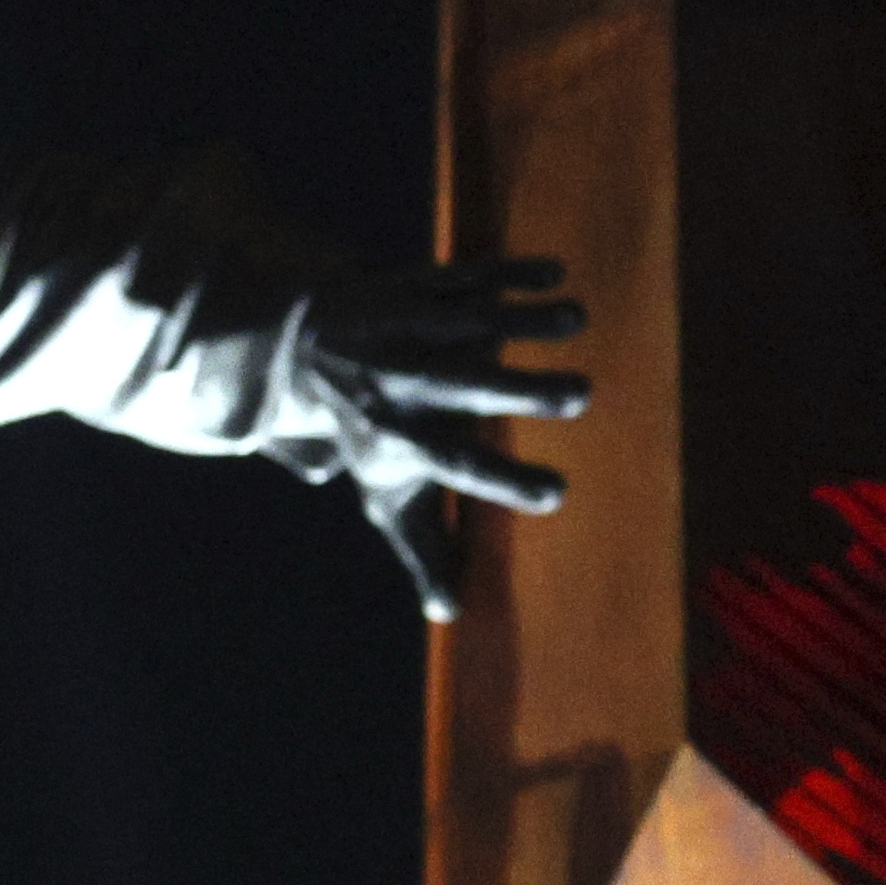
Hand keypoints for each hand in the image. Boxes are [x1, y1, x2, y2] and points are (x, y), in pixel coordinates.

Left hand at [286, 255, 580, 621]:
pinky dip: (507, 270)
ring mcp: (410, 329)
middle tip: (582, 395)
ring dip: (521, 319)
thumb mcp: (382, 492)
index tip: (558, 492)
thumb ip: (422, 548)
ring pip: (467, 321)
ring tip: (576, 318)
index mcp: (401, 437)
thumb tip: (451, 613)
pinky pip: (464, 275)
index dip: (504, 480)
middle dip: (519, 388)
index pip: (456, 465)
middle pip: (463, 386)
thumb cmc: (365, 431)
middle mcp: (404, 382)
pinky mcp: (420, 286)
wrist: (303, 346)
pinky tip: (555, 273)